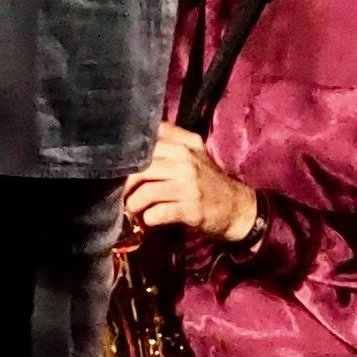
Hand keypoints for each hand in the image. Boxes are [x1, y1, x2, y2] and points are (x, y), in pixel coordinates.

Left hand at [123, 121, 259, 245]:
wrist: (238, 208)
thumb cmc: (207, 180)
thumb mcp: (193, 154)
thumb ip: (168, 141)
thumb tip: (130, 137)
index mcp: (184, 144)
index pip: (147, 142)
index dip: (126, 157)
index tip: (118, 169)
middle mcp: (186, 161)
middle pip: (140, 168)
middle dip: (125, 185)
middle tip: (121, 195)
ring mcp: (189, 185)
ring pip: (145, 192)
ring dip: (133, 205)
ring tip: (133, 209)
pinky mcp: (191, 209)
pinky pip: (156, 213)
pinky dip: (147, 219)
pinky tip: (148, 219)